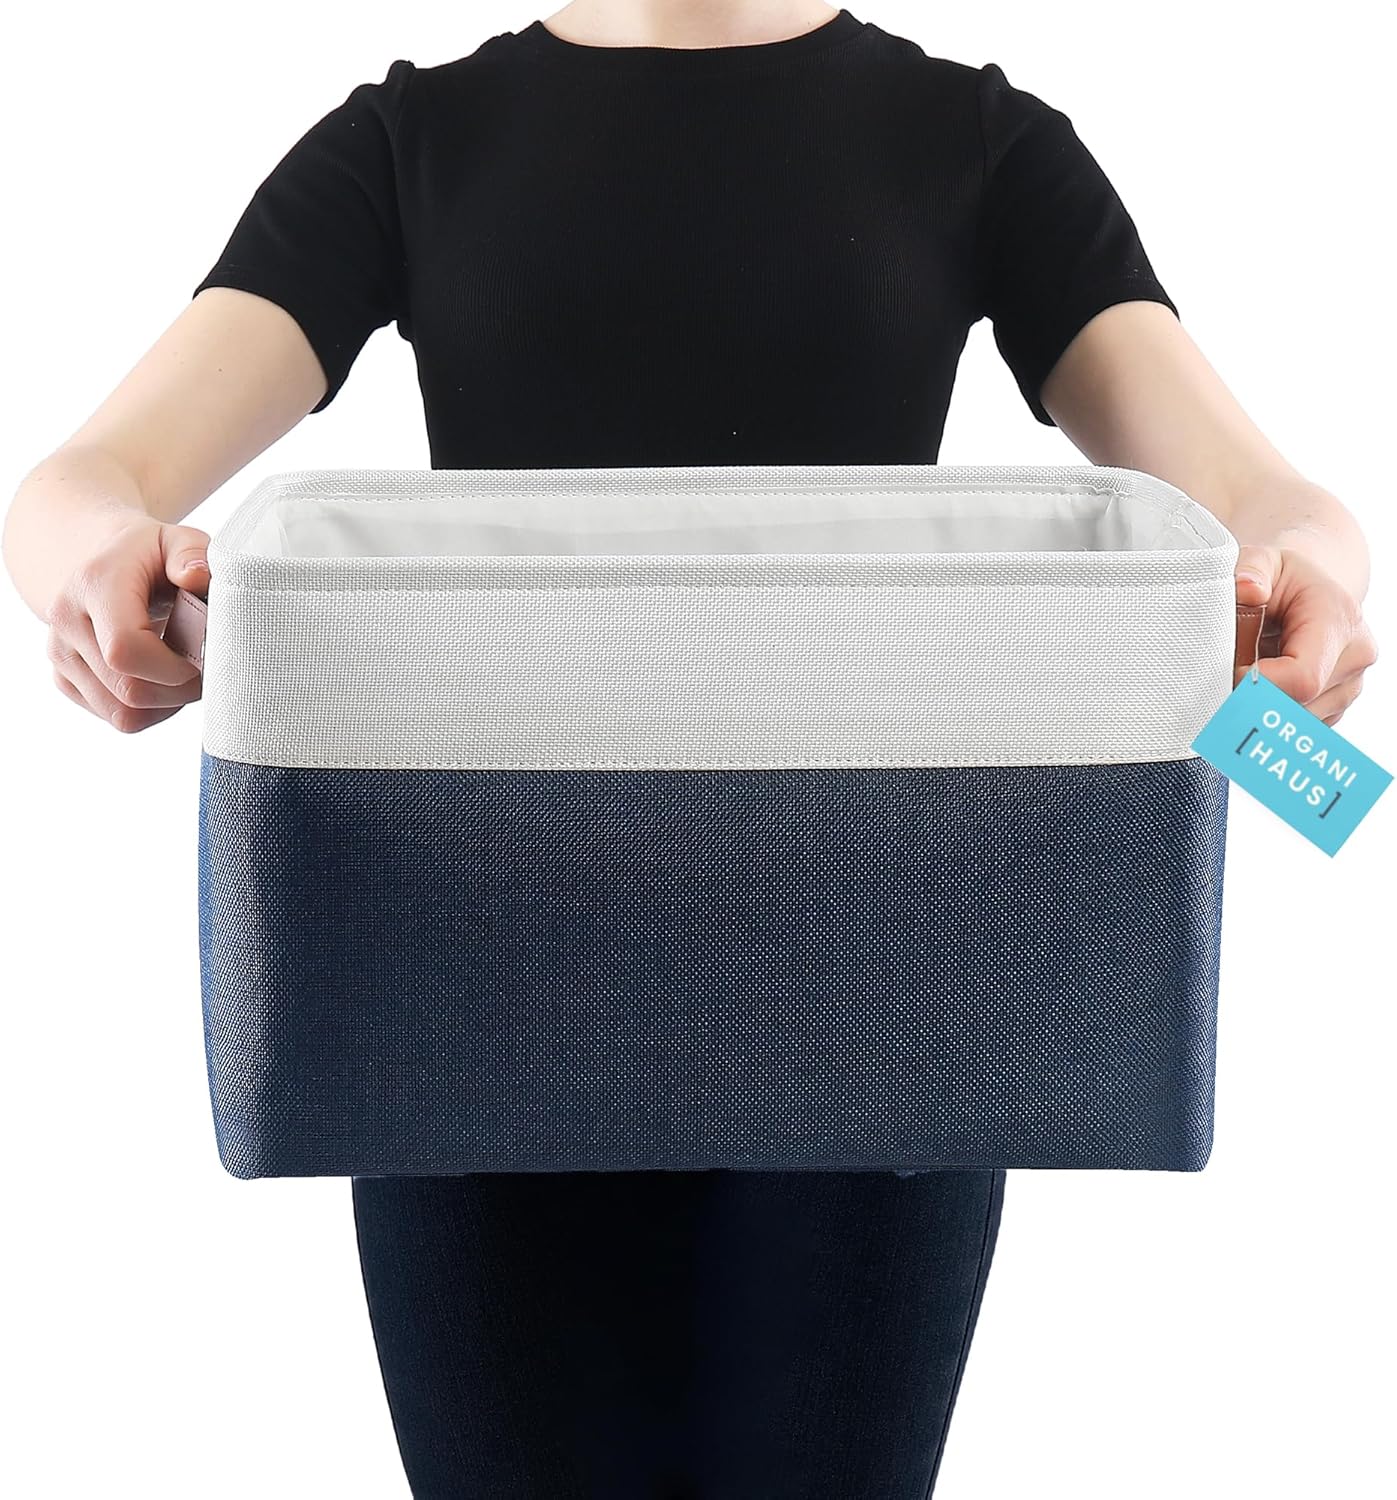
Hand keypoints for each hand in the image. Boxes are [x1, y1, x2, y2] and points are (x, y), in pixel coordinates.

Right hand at [47, 513, 210, 732]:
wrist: (105, 562)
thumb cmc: (152, 556)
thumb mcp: (178, 540)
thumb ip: (193, 553)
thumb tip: (197, 578)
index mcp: (94, 585)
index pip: (125, 650)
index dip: (174, 668)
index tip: (202, 658)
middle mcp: (66, 621)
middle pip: (129, 691)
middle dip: (180, 691)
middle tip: (205, 669)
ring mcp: (60, 653)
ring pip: (123, 714)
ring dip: (167, 705)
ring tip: (183, 672)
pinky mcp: (64, 678)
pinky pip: (115, 717)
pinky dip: (149, 709)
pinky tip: (160, 678)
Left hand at [1233, 543, 1377, 726]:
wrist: (1307, 592)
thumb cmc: (1280, 578)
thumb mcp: (1262, 560)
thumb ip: (1250, 568)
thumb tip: (1248, 589)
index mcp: (1338, 620)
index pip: (1302, 678)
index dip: (1255, 685)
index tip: (1227, 671)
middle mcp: (1355, 656)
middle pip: (1295, 705)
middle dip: (1252, 696)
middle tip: (1225, 671)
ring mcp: (1350, 685)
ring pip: (1294, 722)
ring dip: (1260, 707)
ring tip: (1247, 670)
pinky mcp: (1336, 706)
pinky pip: (1296, 726)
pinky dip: (1271, 714)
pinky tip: (1262, 686)